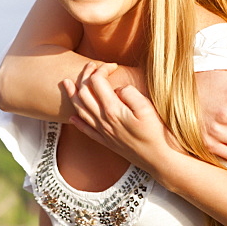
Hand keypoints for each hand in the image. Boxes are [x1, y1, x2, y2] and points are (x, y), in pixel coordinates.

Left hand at [61, 63, 178, 177]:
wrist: (160, 160)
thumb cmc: (157, 134)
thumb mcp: (147, 108)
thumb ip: (129, 94)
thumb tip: (117, 89)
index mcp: (113, 110)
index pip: (97, 82)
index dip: (102, 69)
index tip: (113, 65)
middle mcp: (103, 121)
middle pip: (84, 93)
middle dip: (84, 75)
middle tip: (90, 65)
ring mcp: (103, 132)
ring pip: (80, 110)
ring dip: (72, 94)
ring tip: (66, 83)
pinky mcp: (106, 142)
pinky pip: (85, 130)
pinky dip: (76, 121)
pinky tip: (72, 116)